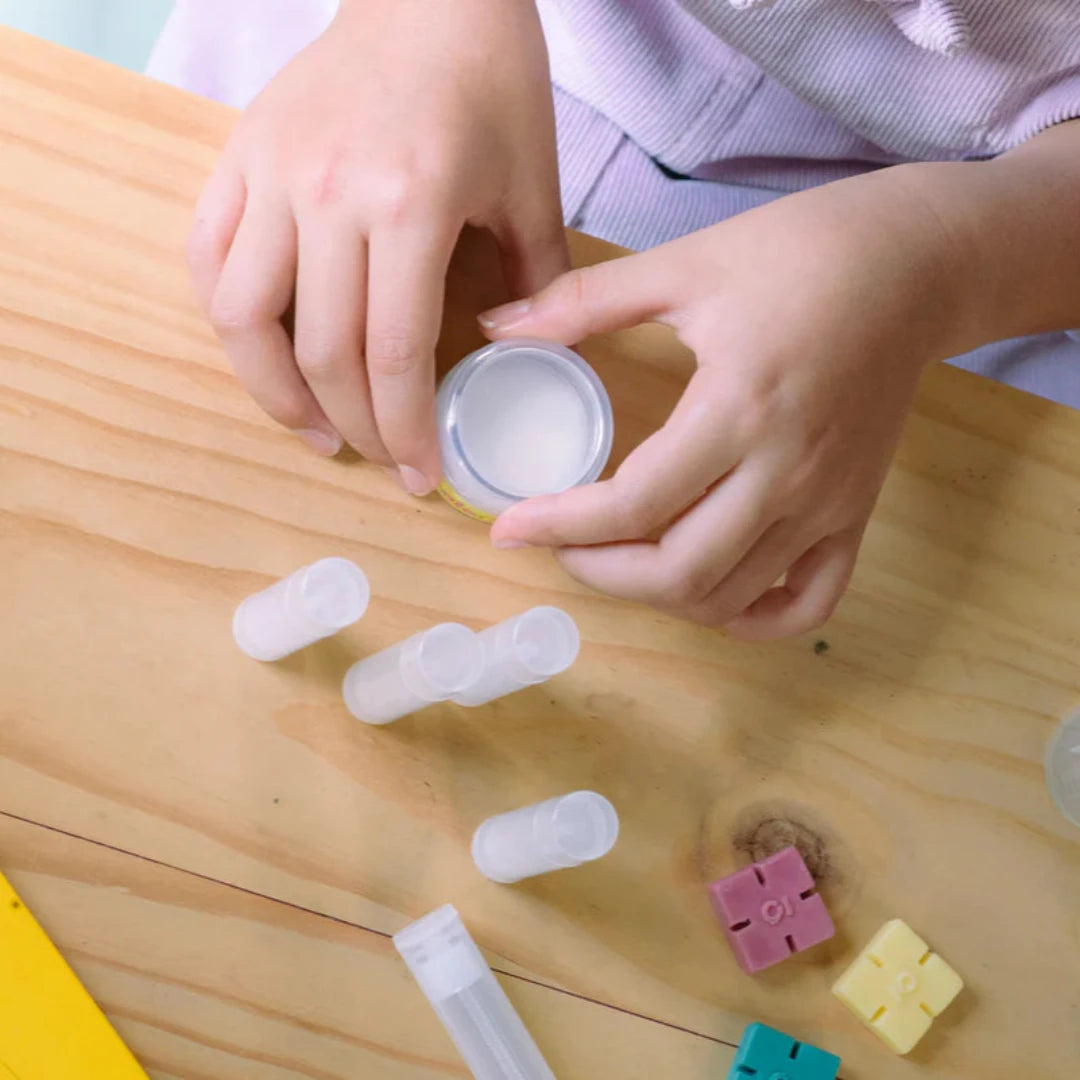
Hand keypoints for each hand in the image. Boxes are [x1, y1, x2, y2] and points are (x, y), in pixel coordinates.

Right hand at [188, 0, 565, 490]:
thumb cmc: (491, 81)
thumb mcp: (534, 185)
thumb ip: (540, 284)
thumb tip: (532, 361)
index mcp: (411, 203)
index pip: (392, 354)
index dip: (404, 431)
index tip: (419, 473)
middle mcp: (328, 194)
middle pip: (321, 353)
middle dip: (354, 428)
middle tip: (382, 459)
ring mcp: (272, 174)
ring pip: (242, 317)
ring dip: (274, 393)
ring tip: (313, 428)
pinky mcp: (238, 157)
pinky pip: (207, 258)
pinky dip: (230, 320)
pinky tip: (266, 354)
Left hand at [480, 166, 968, 637]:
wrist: (918, 263)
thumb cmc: (802, 251)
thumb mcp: (685, 263)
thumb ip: (581, 301)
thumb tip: (495, 324)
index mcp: (738, 408)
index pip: (633, 504)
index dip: (559, 526)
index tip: (511, 526)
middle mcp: (786, 471)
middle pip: (679, 572)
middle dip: (599, 573)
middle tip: (558, 545)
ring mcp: (827, 502)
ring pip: (732, 596)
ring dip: (659, 595)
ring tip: (616, 559)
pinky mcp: (855, 512)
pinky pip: (808, 600)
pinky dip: (751, 618)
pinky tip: (709, 592)